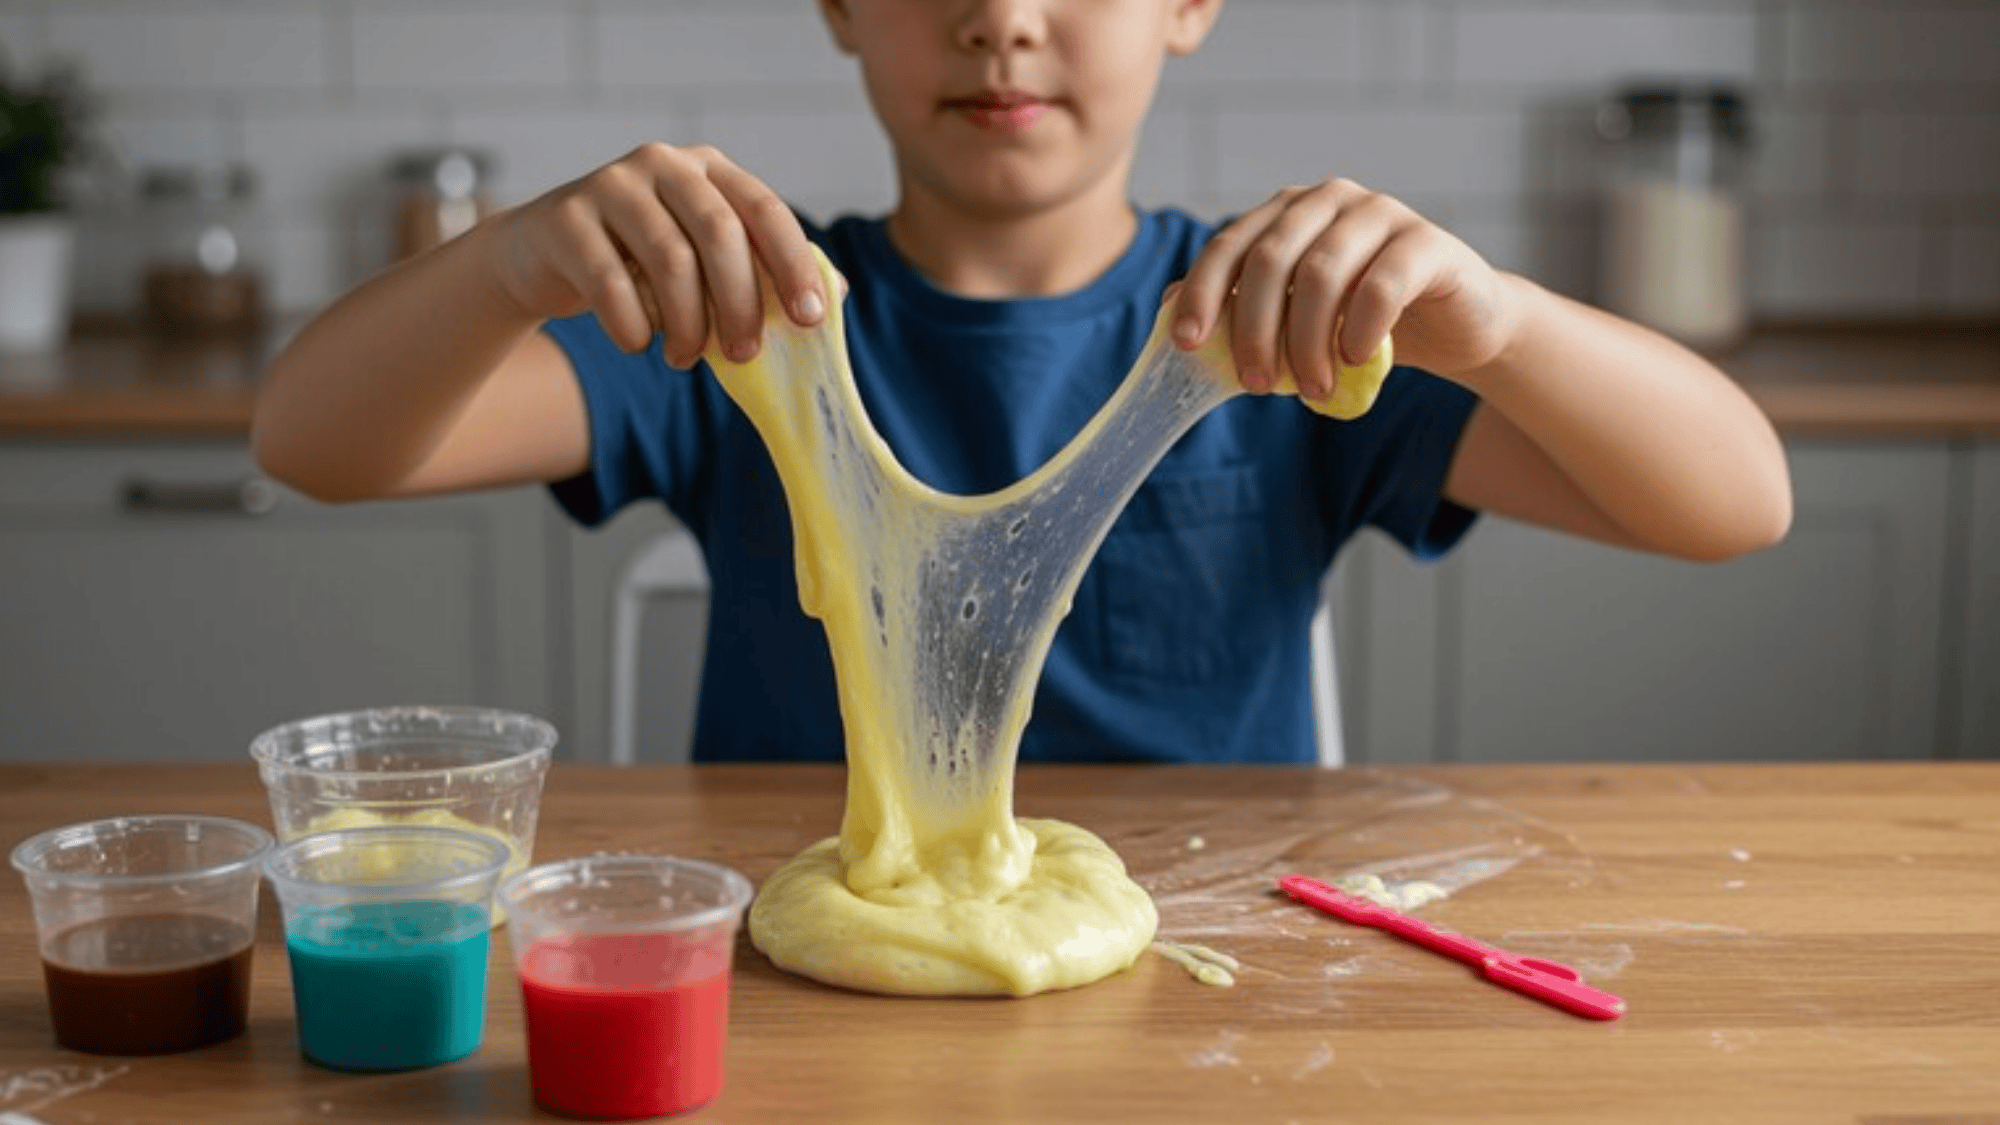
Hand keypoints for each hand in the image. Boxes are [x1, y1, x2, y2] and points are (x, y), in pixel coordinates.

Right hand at [481, 143, 830, 366]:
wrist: (541, 257)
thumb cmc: (637, 264)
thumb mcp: (703, 262)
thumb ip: (764, 272)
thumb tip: (837, 298)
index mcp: (709, 168)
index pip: (765, 209)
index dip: (794, 264)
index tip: (812, 318)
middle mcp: (664, 164)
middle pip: (720, 234)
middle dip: (741, 303)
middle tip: (745, 355)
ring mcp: (612, 184)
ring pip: (669, 259)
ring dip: (687, 324)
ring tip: (685, 359)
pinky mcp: (567, 217)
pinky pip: (610, 282)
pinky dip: (632, 326)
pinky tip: (638, 344)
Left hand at [1171, 179, 1520, 396]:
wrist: (1454, 327)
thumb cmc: (1362, 321)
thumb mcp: (1294, 317)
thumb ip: (1239, 306)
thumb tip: (1166, 309)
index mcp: (1287, 212)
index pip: (1229, 245)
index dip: (1202, 293)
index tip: (1187, 344)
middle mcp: (1329, 199)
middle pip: (1269, 260)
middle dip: (1255, 330)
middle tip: (1257, 385)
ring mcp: (1380, 212)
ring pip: (1321, 273)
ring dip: (1308, 341)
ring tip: (1313, 389)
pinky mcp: (1427, 241)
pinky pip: (1382, 283)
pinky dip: (1360, 328)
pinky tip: (1355, 360)